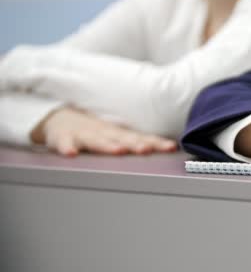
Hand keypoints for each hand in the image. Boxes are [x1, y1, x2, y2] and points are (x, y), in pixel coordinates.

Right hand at [31, 107, 176, 156]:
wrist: (58, 117)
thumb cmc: (93, 130)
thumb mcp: (116, 136)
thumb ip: (136, 143)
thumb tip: (165, 150)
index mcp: (118, 134)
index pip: (141, 138)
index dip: (156, 143)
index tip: (171, 148)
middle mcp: (104, 132)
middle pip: (122, 138)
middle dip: (136, 144)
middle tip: (147, 150)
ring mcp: (84, 134)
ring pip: (96, 140)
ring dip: (107, 145)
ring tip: (118, 151)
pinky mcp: (63, 138)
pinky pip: (64, 143)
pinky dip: (66, 147)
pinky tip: (71, 154)